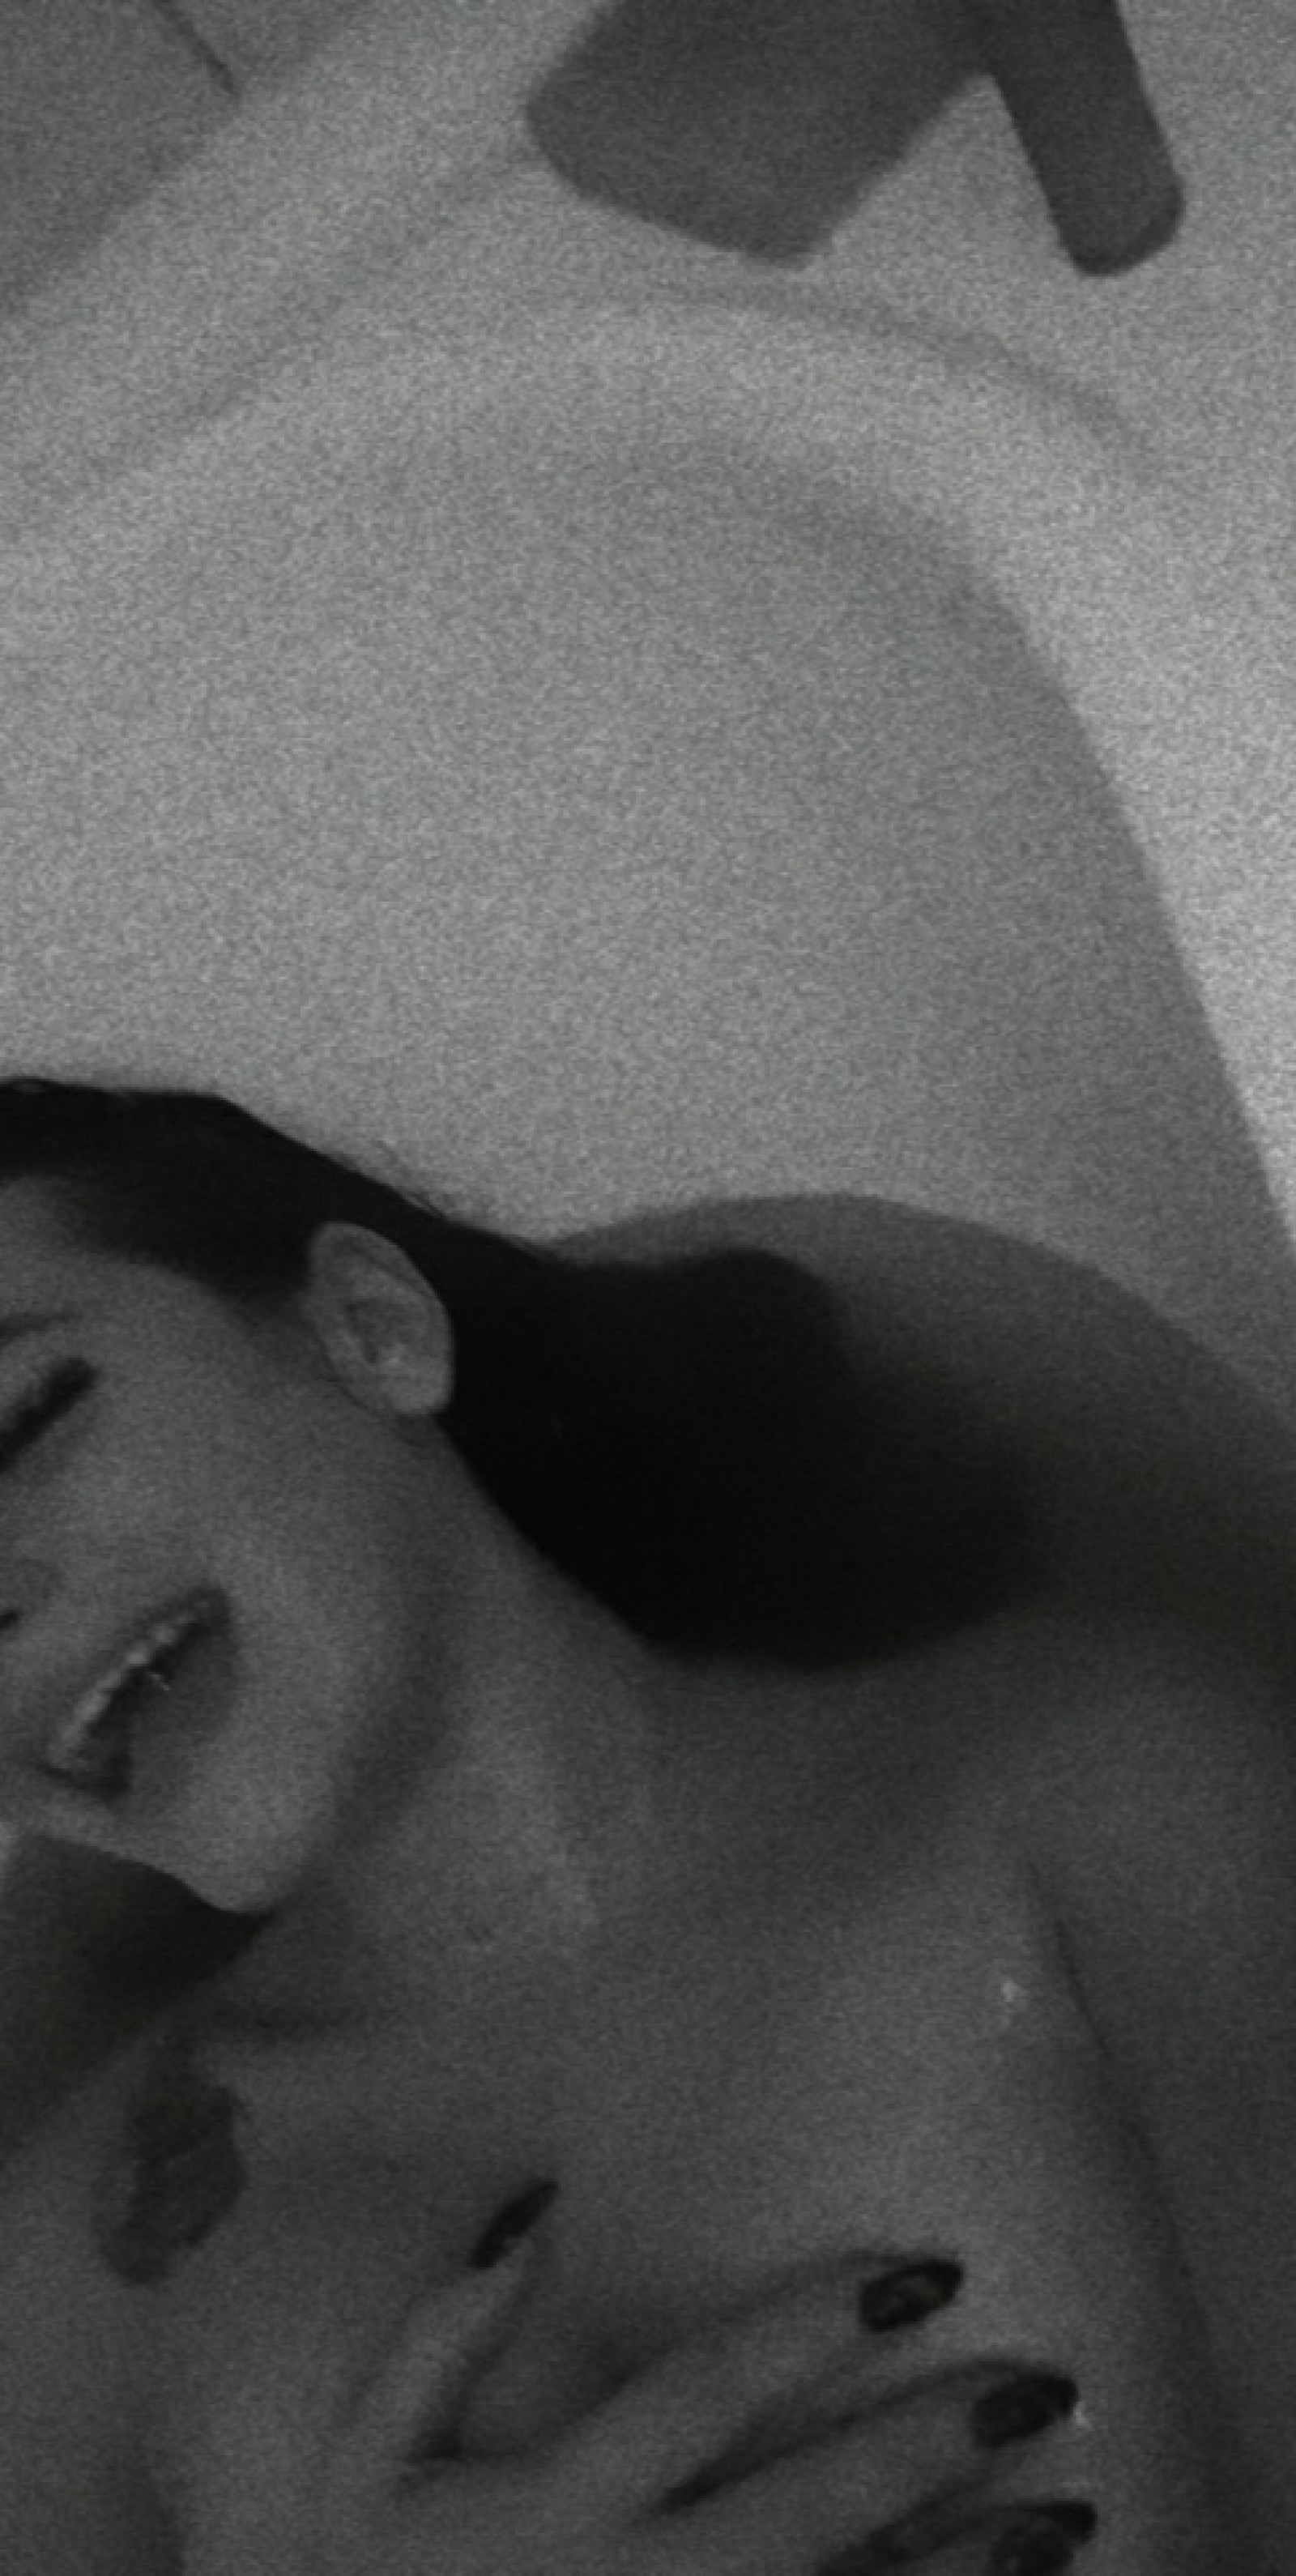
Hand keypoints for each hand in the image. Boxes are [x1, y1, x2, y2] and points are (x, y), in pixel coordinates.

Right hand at [311, 2228, 1097, 2573]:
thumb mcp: (362, 2462)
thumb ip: (441, 2335)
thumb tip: (538, 2201)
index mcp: (561, 2501)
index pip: (706, 2393)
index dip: (811, 2327)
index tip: (914, 2276)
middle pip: (805, 2514)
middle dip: (925, 2449)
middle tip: (1037, 2385)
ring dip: (966, 2573)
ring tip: (1065, 2513)